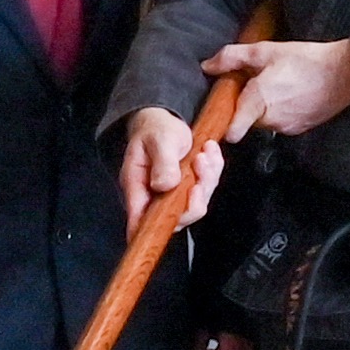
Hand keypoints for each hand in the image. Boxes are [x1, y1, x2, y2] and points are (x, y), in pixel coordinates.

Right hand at [116, 104, 223, 228]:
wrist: (162, 121)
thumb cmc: (155, 130)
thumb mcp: (159, 139)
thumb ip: (162, 162)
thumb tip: (164, 186)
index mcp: (136, 186)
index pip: (140, 219)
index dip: (155, 227)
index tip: (181, 211)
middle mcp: (153, 196)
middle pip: (177, 216)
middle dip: (196, 194)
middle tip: (201, 161)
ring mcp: (172, 194)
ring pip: (196, 203)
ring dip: (207, 178)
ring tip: (205, 152)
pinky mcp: (188, 189)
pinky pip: (206, 189)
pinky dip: (213, 171)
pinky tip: (210, 152)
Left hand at [206, 34, 349, 139]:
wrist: (346, 72)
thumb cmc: (306, 60)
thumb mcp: (265, 50)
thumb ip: (231, 58)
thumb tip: (208, 66)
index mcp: (257, 103)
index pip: (231, 131)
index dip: (223, 124)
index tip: (222, 115)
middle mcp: (270, 120)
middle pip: (246, 121)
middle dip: (247, 107)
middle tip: (257, 85)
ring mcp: (287, 127)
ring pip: (265, 121)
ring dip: (266, 109)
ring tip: (279, 88)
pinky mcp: (302, 128)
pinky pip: (283, 122)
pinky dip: (283, 112)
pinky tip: (294, 95)